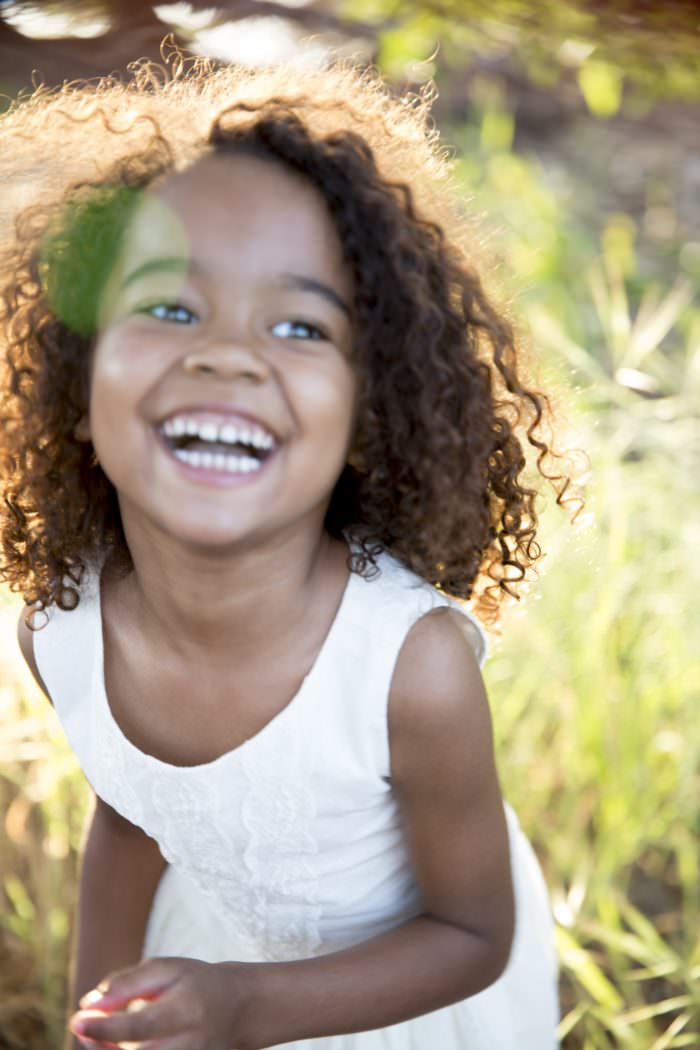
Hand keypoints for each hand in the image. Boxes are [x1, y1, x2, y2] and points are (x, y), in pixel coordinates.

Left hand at [69, 957, 248, 1049]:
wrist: (238, 1010)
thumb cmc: (195, 983)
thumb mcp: (167, 969)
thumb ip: (127, 983)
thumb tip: (88, 1003)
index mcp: (186, 1011)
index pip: (140, 1027)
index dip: (105, 1028)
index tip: (77, 1020)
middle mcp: (188, 1046)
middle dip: (100, 1049)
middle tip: (82, 1026)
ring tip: (96, 1038)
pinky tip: (113, 1047)